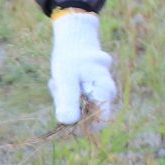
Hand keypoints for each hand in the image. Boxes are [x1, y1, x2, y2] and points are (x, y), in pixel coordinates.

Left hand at [48, 10, 117, 124]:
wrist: (76, 36)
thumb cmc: (71, 56)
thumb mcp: (65, 77)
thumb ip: (67, 99)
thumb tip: (67, 122)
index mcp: (104, 91)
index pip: (99, 122)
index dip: (81, 127)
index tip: (63, 120)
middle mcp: (107, 93)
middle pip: (88, 115)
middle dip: (69, 108)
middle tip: (57, 89)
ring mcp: (102, 91)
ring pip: (82, 107)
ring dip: (66, 100)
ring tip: (58, 82)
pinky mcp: (94, 88)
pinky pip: (81, 99)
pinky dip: (68, 94)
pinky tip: (62, 81)